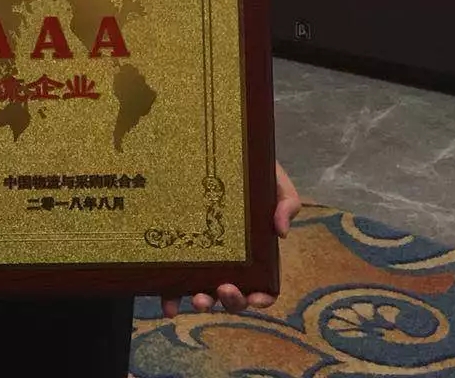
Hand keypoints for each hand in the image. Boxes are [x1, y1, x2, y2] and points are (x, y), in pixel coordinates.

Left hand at [162, 163, 300, 316]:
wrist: (225, 151)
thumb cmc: (255, 172)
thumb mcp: (278, 183)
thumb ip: (288, 203)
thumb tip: (282, 231)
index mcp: (256, 253)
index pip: (263, 286)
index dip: (262, 298)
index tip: (256, 297)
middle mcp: (230, 262)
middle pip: (233, 295)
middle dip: (231, 301)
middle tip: (224, 288)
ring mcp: (205, 258)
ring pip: (205, 292)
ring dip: (202, 303)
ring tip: (198, 299)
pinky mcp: (180, 249)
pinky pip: (174, 278)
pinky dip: (171, 297)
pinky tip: (167, 304)